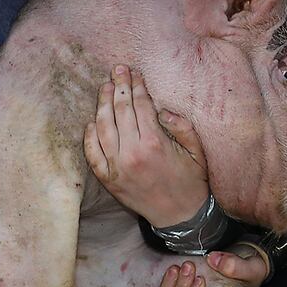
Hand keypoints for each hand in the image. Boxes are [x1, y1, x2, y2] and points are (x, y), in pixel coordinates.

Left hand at [82, 65, 209, 226]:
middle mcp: (132, 153)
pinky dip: (89, 136)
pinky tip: (91, 122)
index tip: (134, 72)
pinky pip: (93, 154)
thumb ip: (182, 126)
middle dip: (118, 86)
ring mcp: (117, 167)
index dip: (137, 86)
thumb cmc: (191, 181)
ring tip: (104, 88)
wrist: (181, 217)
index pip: (140, 105)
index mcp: (154, 143)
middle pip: (120, 110)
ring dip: (102, 104)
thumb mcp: (197, 151)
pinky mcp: (109, 180)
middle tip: (117, 70)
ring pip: (103, 127)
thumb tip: (162, 109)